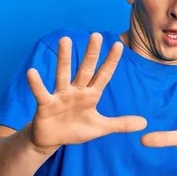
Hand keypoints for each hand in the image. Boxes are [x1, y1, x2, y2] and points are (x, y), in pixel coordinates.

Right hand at [25, 33, 146, 151]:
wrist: (52, 140)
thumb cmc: (75, 129)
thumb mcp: (100, 128)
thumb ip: (121, 124)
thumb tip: (144, 123)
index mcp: (90, 95)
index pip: (103, 76)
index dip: (111, 62)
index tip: (119, 45)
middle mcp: (76, 91)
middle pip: (85, 70)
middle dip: (91, 54)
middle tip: (96, 35)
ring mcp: (60, 96)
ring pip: (63, 74)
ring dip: (64, 59)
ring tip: (65, 40)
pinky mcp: (45, 104)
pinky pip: (41, 93)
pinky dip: (36, 84)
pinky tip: (32, 71)